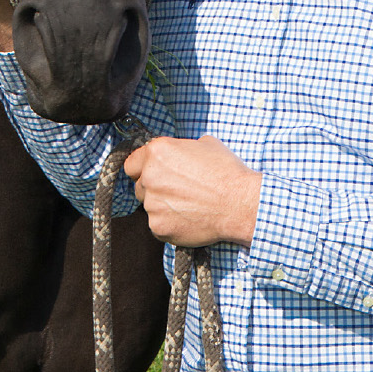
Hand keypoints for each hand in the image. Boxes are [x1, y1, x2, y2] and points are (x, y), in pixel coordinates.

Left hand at [123, 136, 260, 247]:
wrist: (240, 204)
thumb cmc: (226, 172)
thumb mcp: (204, 145)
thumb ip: (180, 149)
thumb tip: (176, 154)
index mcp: (157, 152)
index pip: (131, 164)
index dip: (143, 170)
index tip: (154, 175)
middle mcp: (149, 176)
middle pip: (140, 186)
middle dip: (155, 189)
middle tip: (178, 192)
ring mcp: (152, 204)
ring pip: (149, 207)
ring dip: (163, 207)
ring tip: (188, 206)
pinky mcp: (158, 226)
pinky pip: (157, 225)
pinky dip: (170, 224)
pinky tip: (188, 219)